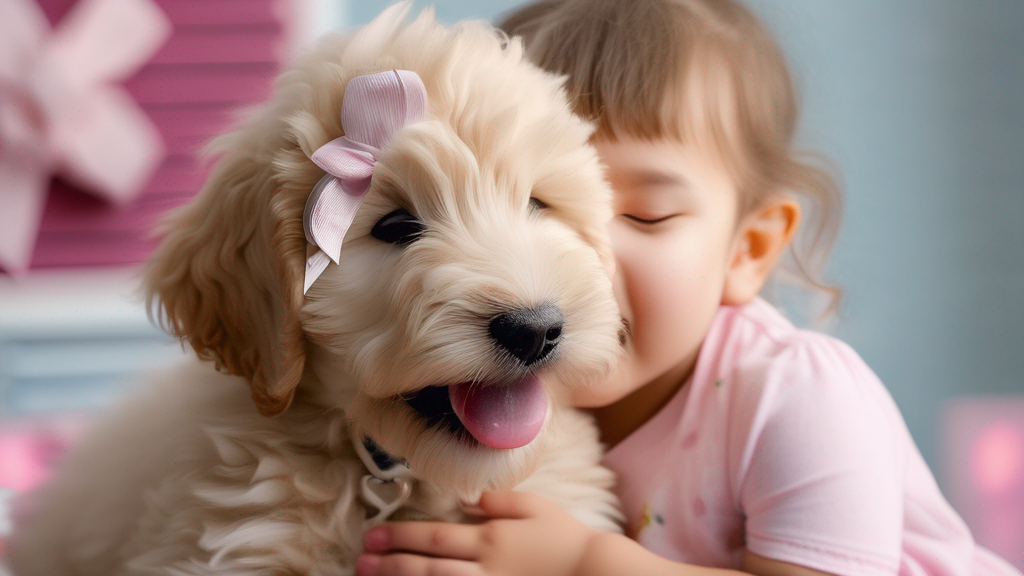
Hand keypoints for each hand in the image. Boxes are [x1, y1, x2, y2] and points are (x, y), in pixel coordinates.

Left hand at [355, 491, 595, 575]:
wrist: (596, 574)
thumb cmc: (567, 540)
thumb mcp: (536, 507)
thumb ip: (500, 501)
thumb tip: (468, 499)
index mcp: (492, 539)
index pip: (436, 536)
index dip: (402, 536)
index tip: (374, 534)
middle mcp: (485, 568)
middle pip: (429, 566)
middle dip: (391, 562)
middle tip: (361, 559)